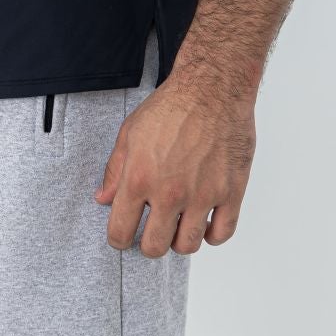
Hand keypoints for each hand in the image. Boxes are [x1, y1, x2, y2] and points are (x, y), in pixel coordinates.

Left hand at [94, 76, 255, 256]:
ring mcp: (202, 195)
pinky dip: (212, 234)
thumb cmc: (172, 106)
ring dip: (180, 240)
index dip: (119, 239)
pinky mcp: (231, 192)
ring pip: (188, 245)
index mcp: (139, 178)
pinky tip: (205, 221)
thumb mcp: (130, 132)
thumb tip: (104, 198)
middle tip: (153, 231)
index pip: (120, 231)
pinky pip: (222, 233)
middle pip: (155, 247)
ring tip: (179, 224)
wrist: (213, 88)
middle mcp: (169, 192)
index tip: (124, 236)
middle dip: (149, 243)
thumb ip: (115, 170)